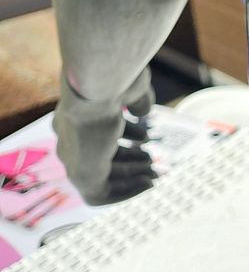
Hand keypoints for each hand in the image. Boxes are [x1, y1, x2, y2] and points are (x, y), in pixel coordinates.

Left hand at [52, 68, 156, 204]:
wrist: (97, 85)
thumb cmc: (115, 78)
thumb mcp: (130, 87)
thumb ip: (135, 101)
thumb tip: (142, 112)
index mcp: (76, 113)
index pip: (99, 132)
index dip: (125, 136)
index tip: (145, 139)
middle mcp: (70, 137)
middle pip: (101, 155)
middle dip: (129, 160)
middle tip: (152, 160)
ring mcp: (73, 158)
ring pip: (101, 176)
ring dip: (129, 177)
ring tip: (155, 174)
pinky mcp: (80, 175)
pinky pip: (102, 193)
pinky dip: (126, 191)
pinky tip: (148, 184)